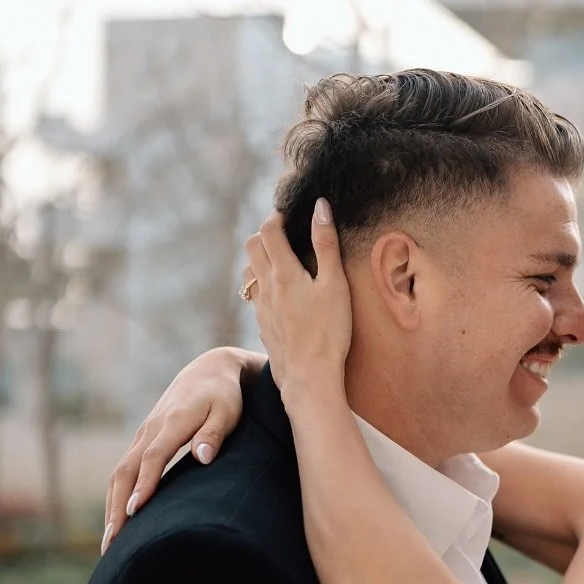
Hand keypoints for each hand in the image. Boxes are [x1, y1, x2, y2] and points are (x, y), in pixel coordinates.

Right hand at [102, 346, 262, 551]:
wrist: (208, 371)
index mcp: (172, 423)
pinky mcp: (142, 440)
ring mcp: (143, 435)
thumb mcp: (227, 412)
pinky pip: (123, 471)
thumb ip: (214, 435)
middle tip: (112, 542)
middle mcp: (151, 429)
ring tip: (109, 542)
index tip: (134, 511)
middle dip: (117, 507)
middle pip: (126, 470)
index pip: (153, 457)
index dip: (144, 484)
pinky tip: (117, 521)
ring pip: (119, 473)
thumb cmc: (224, 397)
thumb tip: (203, 457)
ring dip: (111, 507)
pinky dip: (116, 496)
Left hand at [242, 199, 351, 397]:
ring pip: (249, 272)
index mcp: (283, 272)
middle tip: (283, 234)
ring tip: (279, 261)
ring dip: (259, 259)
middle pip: (251, 246)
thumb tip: (320, 207)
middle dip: (264, 234)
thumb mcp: (335, 284)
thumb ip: (326, 244)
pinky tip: (278, 294)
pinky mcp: (263, 326)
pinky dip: (262, 285)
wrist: (309, 376)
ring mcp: (261, 308)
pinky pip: (254, 297)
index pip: (268, 230)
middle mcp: (266, 287)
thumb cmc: (328, 331)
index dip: (276, 217)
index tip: (287, 215)